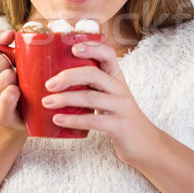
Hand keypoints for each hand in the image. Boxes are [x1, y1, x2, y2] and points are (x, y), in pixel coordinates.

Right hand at [0, 30, 25, 130]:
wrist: (16, 108)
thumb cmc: (2, 77)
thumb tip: (9, 34)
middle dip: (8, 65)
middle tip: (8, 75)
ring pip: (6, 77)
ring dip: (15, 77)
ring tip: (13, 84)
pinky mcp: (0, 118)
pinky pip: (8, 96)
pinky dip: (16, 91)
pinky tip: (17, 92)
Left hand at [42, 42, 158, 165]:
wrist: (146, 144)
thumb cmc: (121, 118)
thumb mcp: (111, 97)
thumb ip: (93, 87)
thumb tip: (58, 82)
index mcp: (117, 78)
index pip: (108, 54)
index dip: (92, 48)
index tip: (72, 48)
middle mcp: (121, 89)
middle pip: (93, 74)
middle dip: (68, 76)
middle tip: (49, 84)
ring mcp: (122, 107)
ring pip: (90, 97)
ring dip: (65, 99)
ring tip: (47, 102)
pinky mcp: (120, 126)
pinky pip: (93, 121)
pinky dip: (73, 119)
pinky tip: (58, 119)